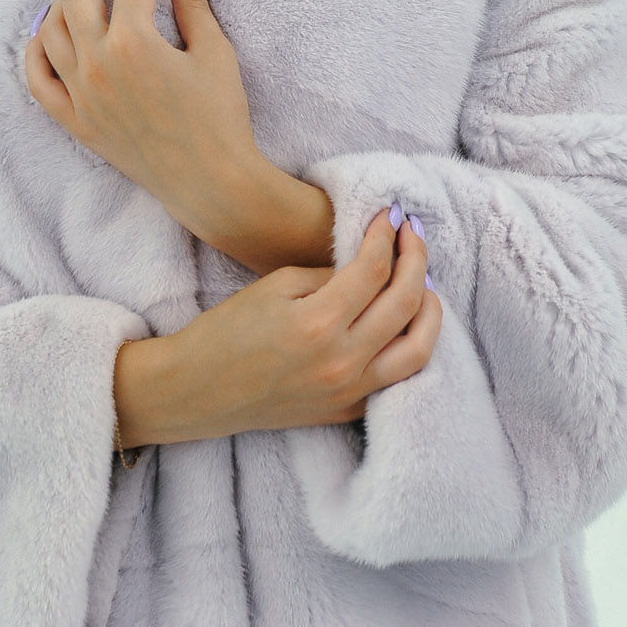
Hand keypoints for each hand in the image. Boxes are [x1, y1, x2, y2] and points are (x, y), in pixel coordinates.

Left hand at [23, 0, 263, 234]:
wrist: (211, 183)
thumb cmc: (221, 120)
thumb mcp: (215, 54)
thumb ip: (193, 5)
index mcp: (133, 44)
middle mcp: (96, 65)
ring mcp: (80, 95)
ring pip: (50, 28)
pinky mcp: (75, 121)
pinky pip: (37, 78)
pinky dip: (38, 47)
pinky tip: (54, 29)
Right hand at [128, 208, 440, 445]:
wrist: (196, 390)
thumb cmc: (226, 332)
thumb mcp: (274, 287)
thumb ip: (329, 275)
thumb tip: (371, 266)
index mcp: (316, 323)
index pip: (375, 270)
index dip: (388, 236)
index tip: (390, 216)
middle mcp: (340, 361)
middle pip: (406, 303)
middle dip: (416, 260)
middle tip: (412, 237)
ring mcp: (347, 392)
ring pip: (418, 350)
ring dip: (430, 311)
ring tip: (423, 284)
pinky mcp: (346, 411)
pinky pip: (397, 380)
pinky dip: (411, 348)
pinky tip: (406, 325)